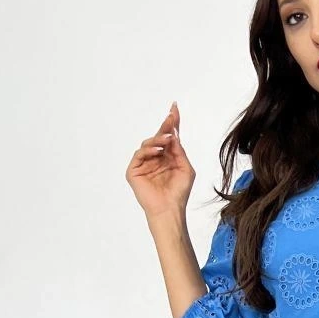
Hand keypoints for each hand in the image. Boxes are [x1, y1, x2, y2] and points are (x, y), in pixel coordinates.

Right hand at [125, 99, 195, 220]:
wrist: (169, 209)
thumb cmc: (179, 192)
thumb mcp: (185, 167)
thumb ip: (179, 150)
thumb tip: (173, 133)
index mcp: (167, 157)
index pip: (168, 137)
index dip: (172, 123)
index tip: (175, 108)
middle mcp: (154, 158)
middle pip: (158, 137)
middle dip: (165, 126)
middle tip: (171, 116)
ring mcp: (143, 164)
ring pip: (148, 144)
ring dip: (158, 139)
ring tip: (167, 138)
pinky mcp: (134, 171)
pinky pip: (139, 155)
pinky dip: (148, 150)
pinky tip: (158, 151)